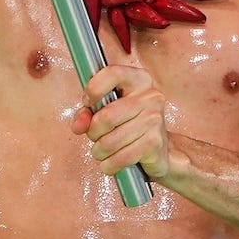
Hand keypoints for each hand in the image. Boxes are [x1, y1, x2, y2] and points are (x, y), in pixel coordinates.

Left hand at [72, 63, 175, 178]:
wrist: (159, 150)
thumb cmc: (129, 125)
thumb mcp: (106, 111)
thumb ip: (87, 113)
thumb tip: (79, 124)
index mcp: (138, 80)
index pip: (113, 73)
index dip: (94, 88)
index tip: (87, 101)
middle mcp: (150, 96)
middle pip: (106, 116)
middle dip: (93, 132)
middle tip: (95, 136)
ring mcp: (154, 119)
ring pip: (110, 141)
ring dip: (99, 151)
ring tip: (102, 151)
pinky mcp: (155, 143)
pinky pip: (121, 157)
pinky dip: (110, 164)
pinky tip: (110, 162)